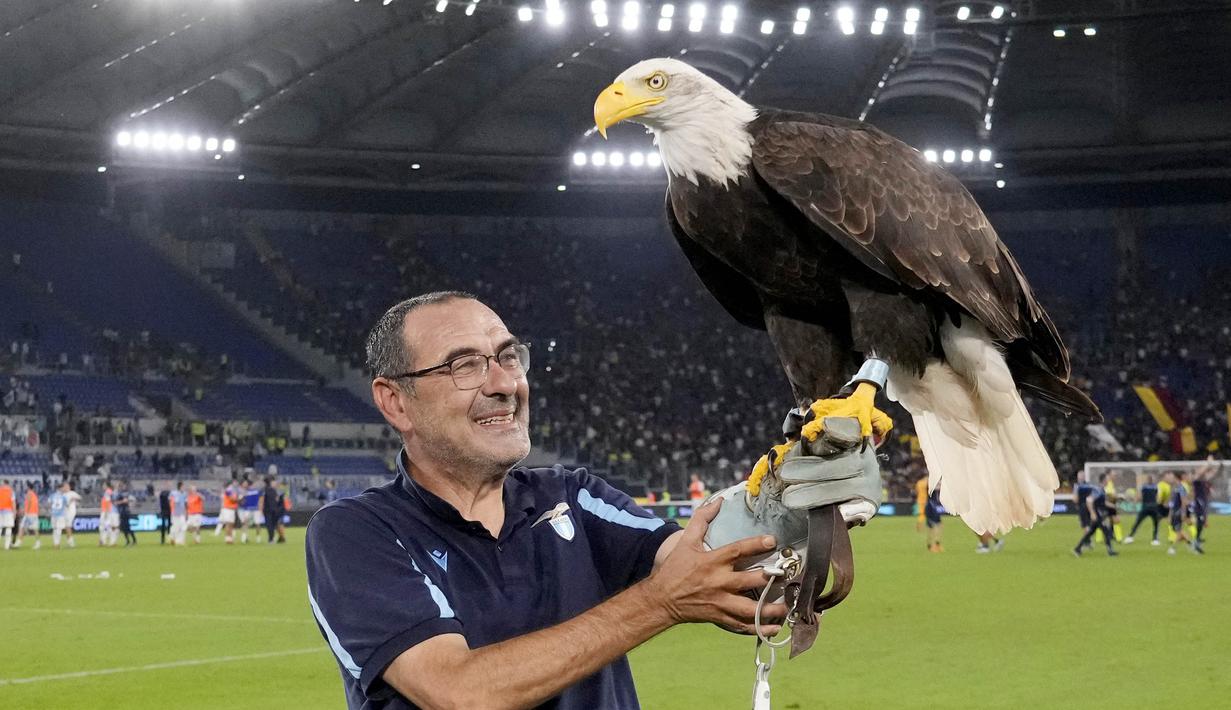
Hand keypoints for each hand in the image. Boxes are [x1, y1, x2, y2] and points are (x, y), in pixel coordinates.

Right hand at [641, 499, 788, 634]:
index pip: (737, 550)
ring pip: (750, 609)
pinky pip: (742, 626)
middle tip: (787, 576)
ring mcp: (720, 602)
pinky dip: (759, 628)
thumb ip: (701, 520)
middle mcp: (718, 582)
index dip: (756, 544)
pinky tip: (773, 627)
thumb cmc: (675, 569)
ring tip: (786, 607)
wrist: (661, 600)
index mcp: (712, 562)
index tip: (772, 540)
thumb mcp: (686, 541)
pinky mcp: (720, 617)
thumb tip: (718, 501)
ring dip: (770, 610)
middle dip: (769, 579)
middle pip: (749, 581)